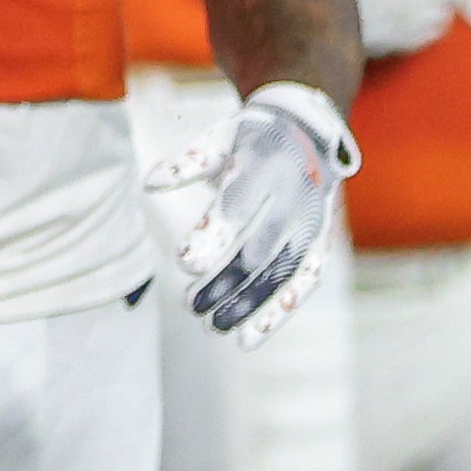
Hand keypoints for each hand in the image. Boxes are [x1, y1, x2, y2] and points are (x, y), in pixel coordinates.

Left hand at [145, 83, 353, 345]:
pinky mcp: (321, 241)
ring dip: (248, 304)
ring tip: (212, 326)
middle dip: (225, 281)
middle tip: (190, 304)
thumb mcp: (222, 138)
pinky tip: (247, 340)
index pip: (239, 207)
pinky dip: (278, 313)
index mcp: (266, 164)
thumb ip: (189, 162)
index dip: (213, 236)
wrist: (313, 130)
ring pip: (282, 272)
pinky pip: (305, 281)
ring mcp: (312, 221)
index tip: (185, 264)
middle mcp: (296, 195)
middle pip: (259, 249)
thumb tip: (149, 184)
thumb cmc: (252, 139)